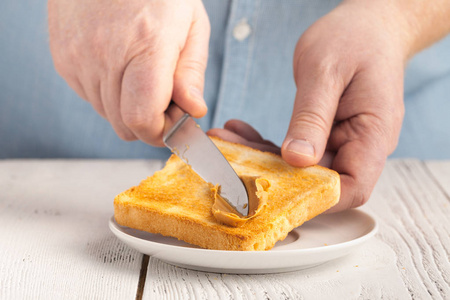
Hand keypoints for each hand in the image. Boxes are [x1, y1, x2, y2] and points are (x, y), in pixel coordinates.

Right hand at [48, 0, 209, 145]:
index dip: (162, 132)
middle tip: (165, 98)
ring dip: (128, 107)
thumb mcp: (191, 25)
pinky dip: (108, 92)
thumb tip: (193, 110)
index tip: (176, 122)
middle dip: (150, 122)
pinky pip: (89, 97)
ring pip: (107, 114)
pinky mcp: (62, 58)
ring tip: (140, 73)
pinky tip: (119, 65)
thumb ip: (191, 73)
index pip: (143, 119)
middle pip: (125, 126)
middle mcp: (105, 56)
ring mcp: (78, 58)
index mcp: (146, 46)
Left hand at [211, 1, 409, 212]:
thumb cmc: (355, 38)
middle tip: (231, 161)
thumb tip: (297, 159)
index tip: (274, 191)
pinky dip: (266, 143)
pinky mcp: (325, 133)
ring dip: (261, 158)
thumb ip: (312, 117)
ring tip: (228, 141)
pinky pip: (295, 148)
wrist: (365, 24)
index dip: (317, 198)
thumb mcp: (326, 71)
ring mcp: (342, 139)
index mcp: (373, 134)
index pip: (352, 188)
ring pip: (300, 166)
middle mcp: (360, 144)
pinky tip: (241, 131)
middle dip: (272, 175)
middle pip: (318, 180)